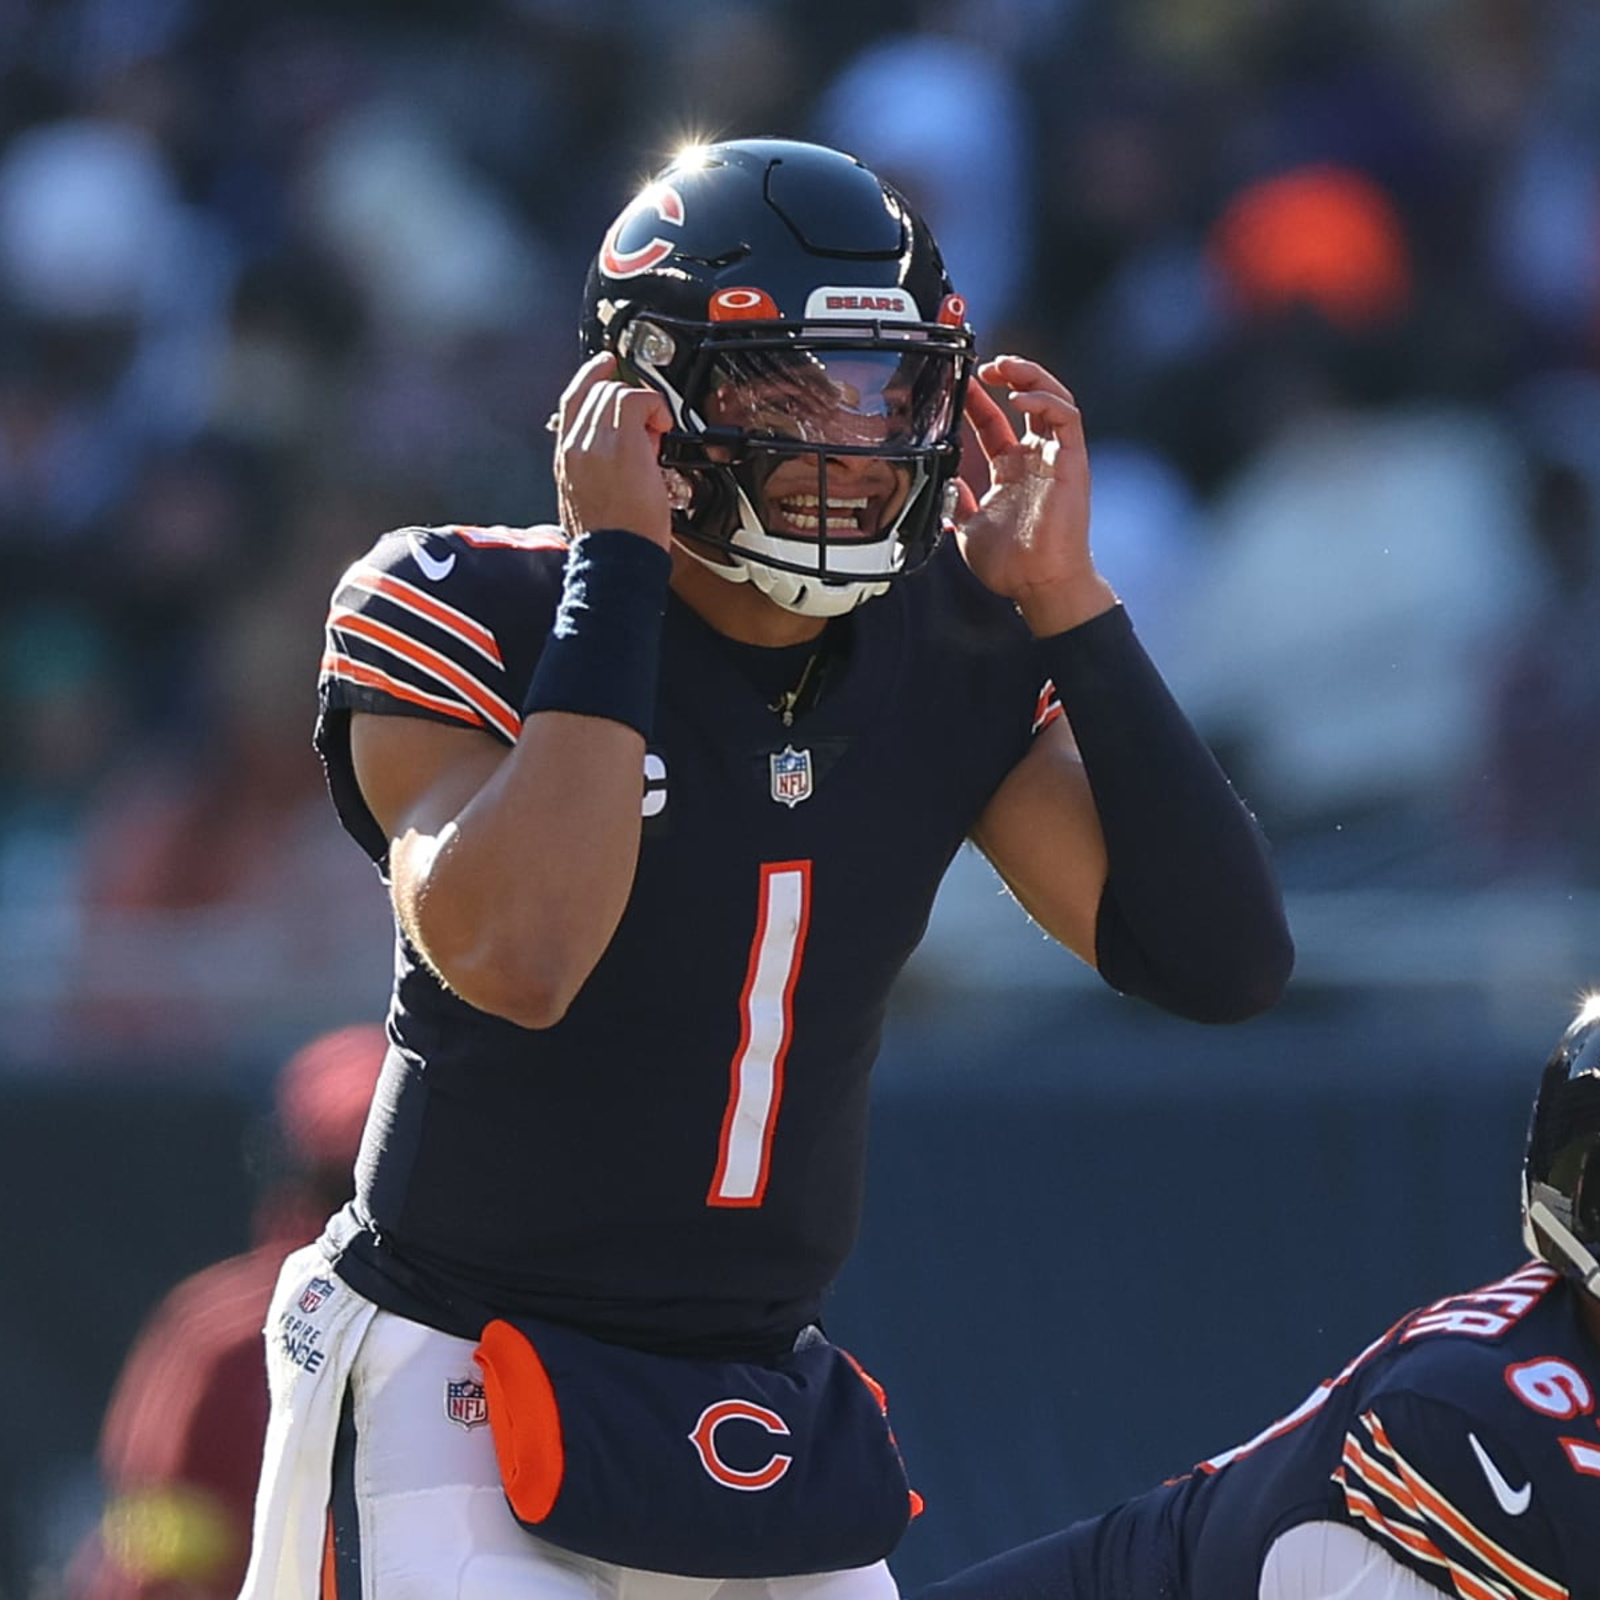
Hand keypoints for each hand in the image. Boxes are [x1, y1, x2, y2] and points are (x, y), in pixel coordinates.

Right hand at [553, 353, 674, 548]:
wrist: (614, 560)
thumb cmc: (611, 543)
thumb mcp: (591, 498)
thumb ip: (599, 465)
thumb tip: (628, 446)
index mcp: (566, 458)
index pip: (571, 401)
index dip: (590, 377)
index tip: (606, 366)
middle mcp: (574, 445)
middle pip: (598, 392)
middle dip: (627, 401)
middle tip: (649, 426)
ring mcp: (594, 442)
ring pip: (616, 393)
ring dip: (642, 407)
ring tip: (655, 434)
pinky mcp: (620, 442)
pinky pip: (637, 399)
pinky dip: (655, 407)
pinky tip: (661, 428)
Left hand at [952, 355, 1116, 635]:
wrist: (1038, 584)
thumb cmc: (1010, 564)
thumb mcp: (968, 528)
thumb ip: (956, 501)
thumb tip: (943, 484)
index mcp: (1011, 469)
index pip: (994, 421)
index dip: (977, 399)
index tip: (960, 383)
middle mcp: (1035, 458)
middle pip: (1029, 398)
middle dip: (1010, 374)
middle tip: (986, 366)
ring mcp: (1056, 457)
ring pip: (1053, 398)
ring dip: (1030, 376)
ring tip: (1005, 368)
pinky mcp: (1073, 461)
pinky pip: (1067, 418)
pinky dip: (1045, 400)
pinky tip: (1020, 400)